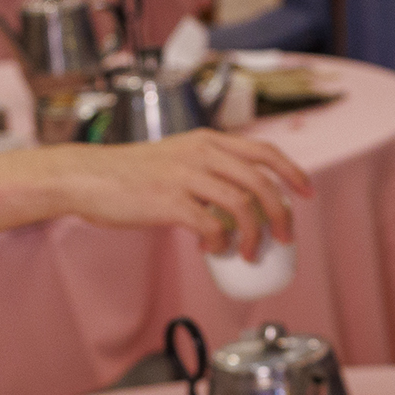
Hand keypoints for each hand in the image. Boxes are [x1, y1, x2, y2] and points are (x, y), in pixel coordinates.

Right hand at [0, 133, 310, 255]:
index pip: (265, 151)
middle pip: (263, 182)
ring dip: (254, 236)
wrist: (87, 177)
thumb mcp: (176, 159)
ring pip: (243, 206)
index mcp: (208, 141)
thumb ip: (206, 171)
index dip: (293, 173)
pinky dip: (220, 243)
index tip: (307, 195)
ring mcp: (186, 176)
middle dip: (282, 214)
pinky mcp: (169, 201)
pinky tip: (211, 250)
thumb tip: (235, 202)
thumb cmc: (129, 175)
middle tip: (284, 238)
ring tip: (247, 253)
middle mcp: (202, 153)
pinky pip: (212, 226)